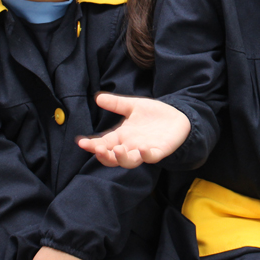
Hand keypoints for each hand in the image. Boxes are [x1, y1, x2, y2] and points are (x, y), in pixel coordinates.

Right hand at [76, 93, 190, 167]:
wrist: (178, 116)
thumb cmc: (154, 114)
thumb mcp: (133, 106)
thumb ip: (116, 104)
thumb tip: (97, 97)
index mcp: (122, 136)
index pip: (103, 143)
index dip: (92, 145)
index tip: (80, 142)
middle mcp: (130, 146)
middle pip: (113, 158)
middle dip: (104, 156)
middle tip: (97, 149)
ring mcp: (144, 150)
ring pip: (130, 162)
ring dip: (122, 158)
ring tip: (116, 149)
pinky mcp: (159, 151)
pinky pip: (152, 157)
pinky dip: (146, 155)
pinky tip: (142, 149)